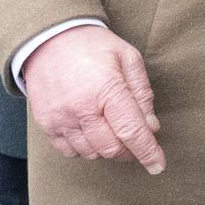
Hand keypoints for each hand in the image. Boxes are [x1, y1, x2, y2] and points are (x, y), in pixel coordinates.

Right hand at [21, 26, 164, 174]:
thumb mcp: (127, 57)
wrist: (47, 38)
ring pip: (91, 153)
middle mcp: (81, 108)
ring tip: (110, 128)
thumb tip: (151, 127)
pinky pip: (69, 152)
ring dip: (107, 148)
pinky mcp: (46, 124)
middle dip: (128, 149)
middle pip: (112, 148)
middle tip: (133, 137)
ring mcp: (61, 119)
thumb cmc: (92, 45)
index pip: (132, 131)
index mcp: (107, 89)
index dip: (148, 152)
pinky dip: (84, 148)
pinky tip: (90, 131)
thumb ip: (142, 93)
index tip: (158, 166)